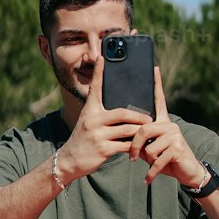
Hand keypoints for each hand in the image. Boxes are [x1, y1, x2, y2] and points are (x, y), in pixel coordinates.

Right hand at [58, 57, 145, 180]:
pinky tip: (139, 147)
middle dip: (138, 116)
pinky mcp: (103, 149)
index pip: (95, 88)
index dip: (98, 72)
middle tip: (150, 118)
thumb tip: (123, 108)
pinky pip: (125, 145)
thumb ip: (101, 114)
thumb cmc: (83, 140)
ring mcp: (97, 135)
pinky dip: (134, 146)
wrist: (69, 161)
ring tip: (148, 132)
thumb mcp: (88, 122)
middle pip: (122, 113)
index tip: (102, 57)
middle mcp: (92, 120)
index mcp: (90, 111)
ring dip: (139, 132)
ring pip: (127, 130)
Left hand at [128, 68, 207, 185]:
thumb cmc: (166, 159)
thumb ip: (140, 139)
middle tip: (131, 158)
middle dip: (134, 146)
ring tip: (152, 165)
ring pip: (149, 147)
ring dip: (147, 161)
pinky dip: (151, 173)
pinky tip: (148, 179)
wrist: (187, 173)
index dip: (156, 84)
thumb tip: (123, 135)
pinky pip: (157, 159)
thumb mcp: (150, 148)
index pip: (158, 100)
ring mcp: (175, 135)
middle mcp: (170, 124)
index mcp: (162, 121)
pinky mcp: (178, 148)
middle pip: (143, 129)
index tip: (154, 68)